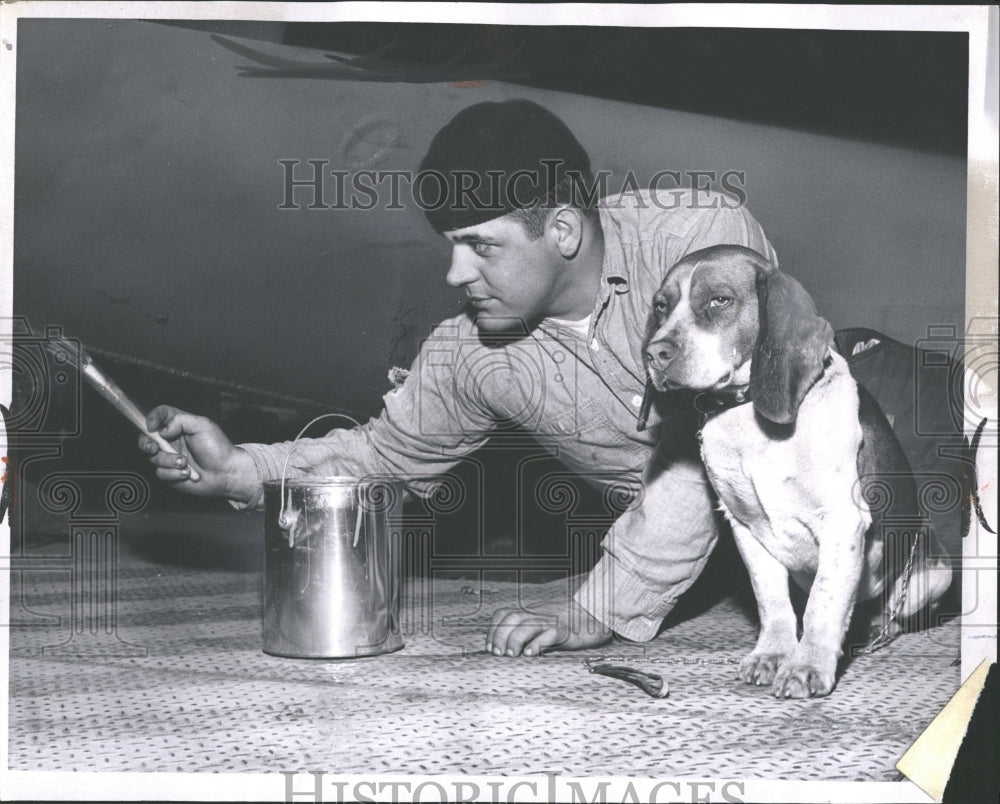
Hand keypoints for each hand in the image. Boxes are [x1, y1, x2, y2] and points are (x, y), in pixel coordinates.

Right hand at [138, 405, 258, 502]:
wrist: (226, 472)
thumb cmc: (217, 448)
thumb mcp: (202, 425)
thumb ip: (180, 421)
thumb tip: (161, 430)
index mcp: (178, 426)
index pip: (159, 415)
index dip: (152, 418)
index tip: (152, 426)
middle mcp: (171, 440)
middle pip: (146, 438)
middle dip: (147, 443)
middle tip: (155, 448)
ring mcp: (169, 457)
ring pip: (153, 458)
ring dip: (169, 461)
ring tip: (185, 462)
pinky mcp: (170, 474)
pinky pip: (161, 473)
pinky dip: (174, 474)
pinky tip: (188, 473)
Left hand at [486, 600, 611, 656]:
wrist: (594, 615)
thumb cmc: (566, 623)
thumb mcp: (542, 623)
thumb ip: (526, 631)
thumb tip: (505, 649)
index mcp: (529, 612)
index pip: (503, 615)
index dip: (492, 631)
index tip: (489, 648)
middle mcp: (537, 614)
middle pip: (511, 619)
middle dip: (499, 636)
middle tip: (499, 654)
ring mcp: (551, 621)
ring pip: (527, 624)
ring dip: (515, 640)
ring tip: (512, 655)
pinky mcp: (566, 631)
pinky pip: (550, 634)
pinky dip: (537, 644)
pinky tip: (530, 654)